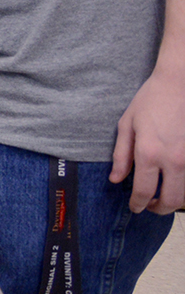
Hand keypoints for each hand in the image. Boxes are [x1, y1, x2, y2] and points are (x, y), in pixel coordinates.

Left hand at [110, 67, 184, 212]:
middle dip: (159, 209)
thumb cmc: (150, 101)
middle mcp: (174, 160)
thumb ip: (121, 156)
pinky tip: (174, 181)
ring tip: (162, 195)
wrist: (179, 84)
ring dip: (175, 200)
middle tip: (150, 206)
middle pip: (171, 201)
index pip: (144, 192)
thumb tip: (116, 180)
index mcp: (149, 153)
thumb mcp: (127, 125)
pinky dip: (184, 185)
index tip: (135, 207)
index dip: (138, 204)